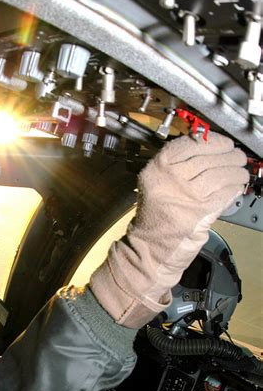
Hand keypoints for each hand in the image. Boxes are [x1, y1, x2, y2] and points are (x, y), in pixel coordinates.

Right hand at [90, 132, 247, 327]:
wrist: (148, 249)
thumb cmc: (154, 218)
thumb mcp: (157, 185)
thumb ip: (178, 167)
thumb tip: (210, 151)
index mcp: (157, 169)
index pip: (189, 144)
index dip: (211, 141)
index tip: (223, 143)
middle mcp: (170, 179)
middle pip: (207, 158)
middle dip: (228, 156)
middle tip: (237, 157)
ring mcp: (185, 196)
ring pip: (218, 174)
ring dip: (234, 171)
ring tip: (241, 171)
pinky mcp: (199, 213)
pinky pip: (223, 194)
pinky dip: (233, 189)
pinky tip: (237, 187)